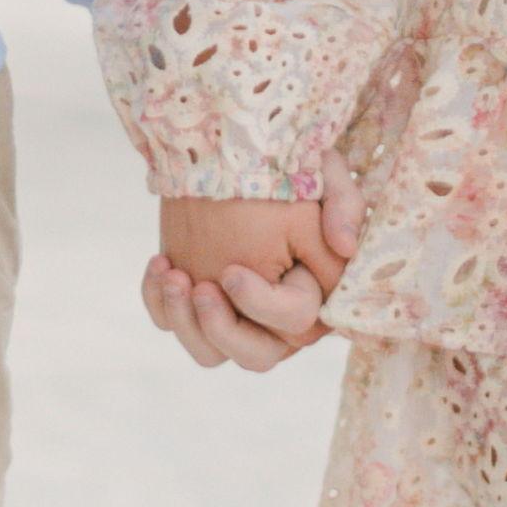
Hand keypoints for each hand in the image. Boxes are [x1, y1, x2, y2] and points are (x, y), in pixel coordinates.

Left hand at [143, 182, 354, 371]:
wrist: (239, 150)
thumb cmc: (290, 166)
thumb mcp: (326, 176)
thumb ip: (345, 206)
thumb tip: (347, 246)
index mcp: (315, 296)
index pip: (295, 323)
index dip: (262, 303)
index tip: (231, 271)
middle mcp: (275, 320)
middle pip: (254, 356)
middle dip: (222, 329)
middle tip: (202, 289)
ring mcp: (233, 315)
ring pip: (207, 351)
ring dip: (185, 321)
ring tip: (173, 275)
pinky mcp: (196, 302)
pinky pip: (171, 323)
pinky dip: (159, 304)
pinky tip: (159, 265)